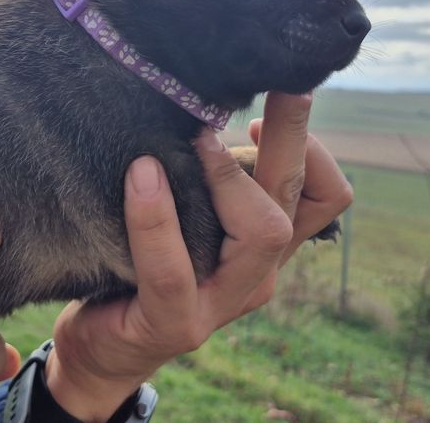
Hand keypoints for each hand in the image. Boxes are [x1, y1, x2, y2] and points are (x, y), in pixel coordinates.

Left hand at [46, 92, 352, 421]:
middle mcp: (258, 273)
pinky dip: (156, 217)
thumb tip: (204, 101)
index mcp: (266, 245)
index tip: (268, 107)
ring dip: (228, 174)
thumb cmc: (139, 265)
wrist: (102, 346)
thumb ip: (206, 179)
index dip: (314, 149)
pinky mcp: (179, 323)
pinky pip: (174, 268)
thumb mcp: (186, 214)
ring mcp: (224, 302)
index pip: (327, 196)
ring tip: (190, 137)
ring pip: (264, 230)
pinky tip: (140, 176)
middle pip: (300, 199)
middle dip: (290, 131)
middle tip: (273, 83)